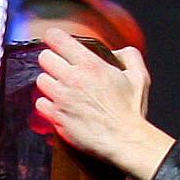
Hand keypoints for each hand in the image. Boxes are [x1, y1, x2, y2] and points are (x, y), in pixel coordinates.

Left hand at [31, 23, 174, 179]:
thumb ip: (129, 56)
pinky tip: (60, 106)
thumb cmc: (132, 111)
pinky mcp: (56, 117)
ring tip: (62, 89)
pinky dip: (47, 104)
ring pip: (40, 80)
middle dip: (52, 60)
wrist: (125, 140)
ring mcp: (61, 98)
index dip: (54, 38)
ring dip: (49, 83)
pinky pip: (40, 104)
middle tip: (61, 68)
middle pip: (44, 58)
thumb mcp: (139, 76)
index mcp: (90, 65)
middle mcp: (72, 79)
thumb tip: (115, 52)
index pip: (57, 39)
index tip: (56, 41)